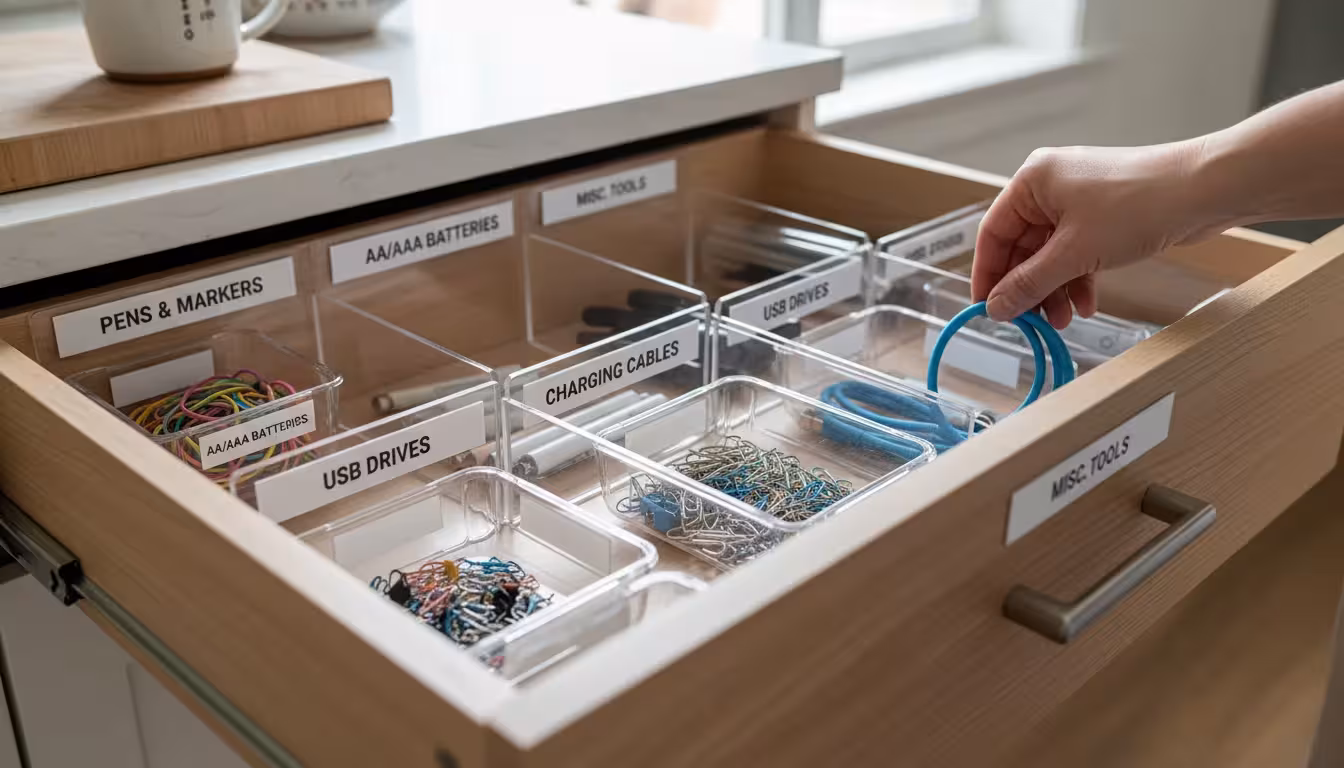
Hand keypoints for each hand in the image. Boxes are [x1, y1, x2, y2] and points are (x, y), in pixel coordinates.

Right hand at [972, 140, 1214, 327]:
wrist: (1203, 190)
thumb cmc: (1138, 203)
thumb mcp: (1074, 253)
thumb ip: (1030, 283)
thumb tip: (997, 306)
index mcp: (1032, 181)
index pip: (993, 234)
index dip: (988, 275)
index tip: (987, 308)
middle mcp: (1050, 187)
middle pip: (1022, 247)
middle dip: (1028, 287)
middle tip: (1027, 322)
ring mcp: (1078, 201)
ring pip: (1051, 254)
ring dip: (1054, 289)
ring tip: (1060, 320)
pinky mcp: (1103, 215)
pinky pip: (1076, 252)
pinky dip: (1077, 279)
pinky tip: (1085, 303)